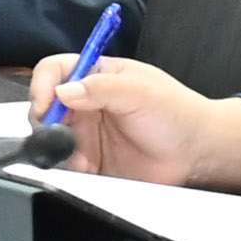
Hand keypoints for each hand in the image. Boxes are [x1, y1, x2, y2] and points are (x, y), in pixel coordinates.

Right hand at [43, 57, 240, 188]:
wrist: (196, 152)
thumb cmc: (176, 113)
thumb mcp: (140, 91)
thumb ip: (101, 88)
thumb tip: (64, 91)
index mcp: (96, 76)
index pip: (55, 71)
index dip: (44, 85)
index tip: (47, 104)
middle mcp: (87, 104)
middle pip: (46, 107)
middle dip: (46, 121)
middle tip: (58, 135)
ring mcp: (87, 134)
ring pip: (52, 139)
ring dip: (58, 149)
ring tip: (80, 157)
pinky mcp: (91, 162)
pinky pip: (67, 166)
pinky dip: (69, 169)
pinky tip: (86, 169)